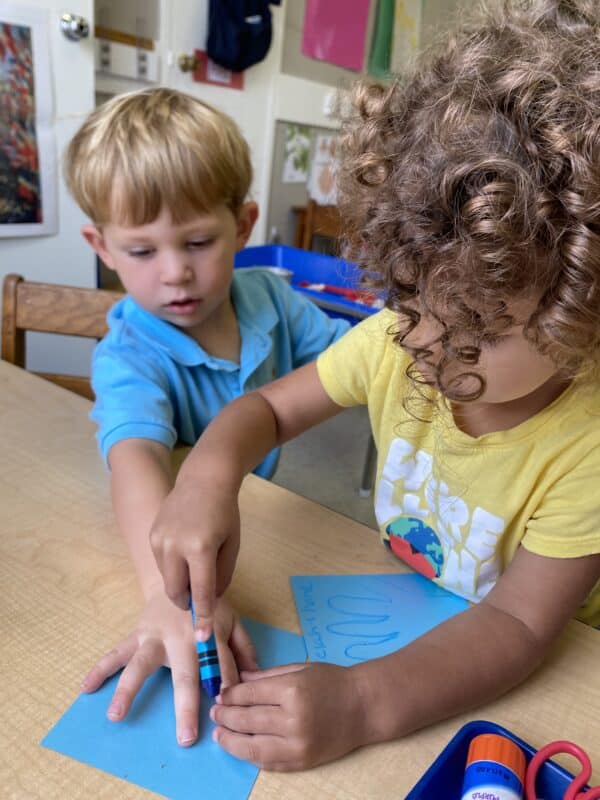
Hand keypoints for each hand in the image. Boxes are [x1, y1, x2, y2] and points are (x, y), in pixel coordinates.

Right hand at [81, 594, 255, 745]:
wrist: (178, 572)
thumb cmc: (209, 604)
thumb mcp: (232, 618)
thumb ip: (243, 648)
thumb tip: (256, 677)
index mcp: (210, 633)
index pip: (222, 664)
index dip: (227, 683)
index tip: (227, 707)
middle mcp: (182, 637)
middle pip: (185, 673)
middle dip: (186, 704)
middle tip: (185, 736)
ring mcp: (155, 636)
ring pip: (140, 663)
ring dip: (128, 689)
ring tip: (115, 714)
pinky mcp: (136, 635)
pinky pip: (115, 653)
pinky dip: (100, 670)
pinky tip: (85, 687)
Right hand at [149, 479, 240, 637]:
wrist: (204, 480)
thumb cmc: (224, 513)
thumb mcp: (232, 546)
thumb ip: (221, 576)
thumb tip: (208, 602)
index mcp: (201, 548)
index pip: (201, 592)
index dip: (203, 617)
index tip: (202, 638)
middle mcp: (175, 544)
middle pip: (176, 591)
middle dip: (187, 602)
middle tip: (199, 600)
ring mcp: (160, 539)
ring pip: (166, 579)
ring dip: (180, 583)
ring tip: (195, 568)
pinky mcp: (152, 535)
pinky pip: (161, 563)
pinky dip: (174, 567)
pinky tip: (185, 553)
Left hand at [210, 662, 367, 769]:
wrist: (365, 706)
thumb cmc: (333, 681)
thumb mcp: (300, 669)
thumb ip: (267, 676)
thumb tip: (238, 681)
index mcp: (292, 691)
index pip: (249, 695)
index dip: (230, 695)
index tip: (220, 694)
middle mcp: (293, 719)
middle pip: (247, 720)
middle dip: (226, 716)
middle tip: (215, 713)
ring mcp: (297, 744)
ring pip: (253, 747)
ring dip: (231, 741)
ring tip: (219, 735)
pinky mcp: (303, 761)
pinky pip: (269, 763)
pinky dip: (251, 756)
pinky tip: (241, 748)